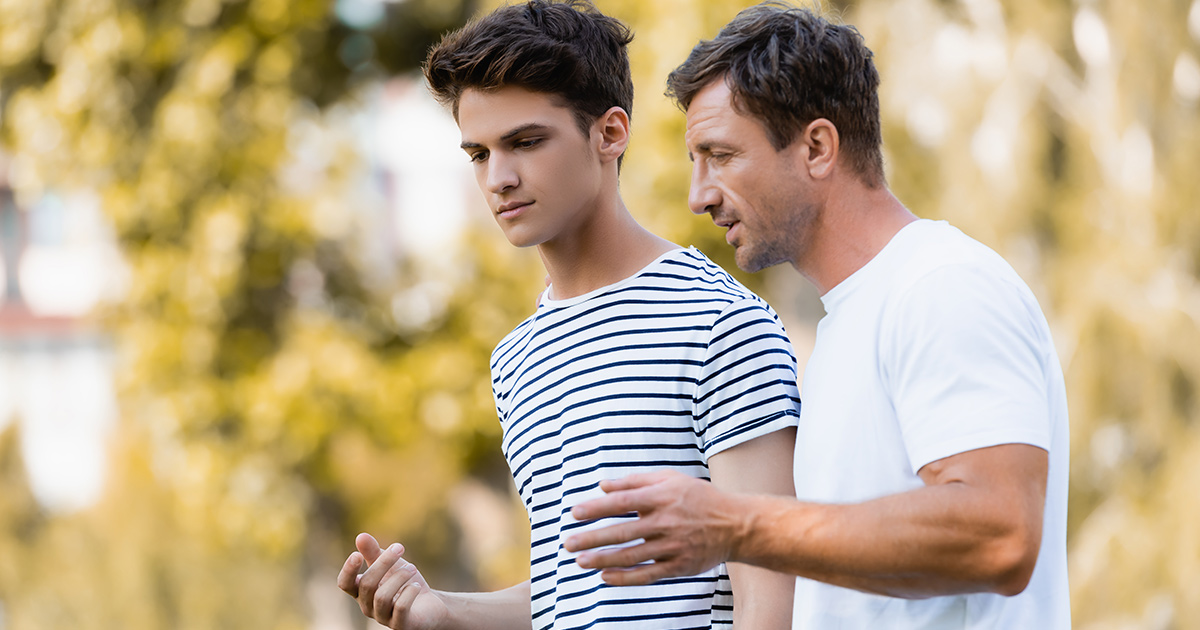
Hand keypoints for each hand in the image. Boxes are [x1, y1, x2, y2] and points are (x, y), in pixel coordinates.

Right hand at [336, 532, 450, 628]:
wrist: (430, 605)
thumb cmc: (405, 583)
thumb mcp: (391, 565)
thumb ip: (374, 552)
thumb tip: (360, 536)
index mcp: (362, 592)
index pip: (345, 584)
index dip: (348, 570)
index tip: (357, 554)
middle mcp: (368, 607)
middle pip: (367, 585)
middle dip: (384, 563)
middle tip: (400, 548)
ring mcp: (383, 618)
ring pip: (381, 596)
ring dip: (399, 577)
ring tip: (412, 568)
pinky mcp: (401, 625)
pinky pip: (400, 608)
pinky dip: (409, 593)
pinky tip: (416, 586)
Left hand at [563, 470, 743, 585]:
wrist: (736, 524)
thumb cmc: (698, 497)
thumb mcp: (670, 479)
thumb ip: (635, 480)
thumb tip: (602, 485)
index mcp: (661, 496)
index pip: (621, 502)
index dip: (596, 508)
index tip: (574, 513)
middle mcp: (665, 521)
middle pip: (622, 531)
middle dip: (592, 538)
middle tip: (568, 543)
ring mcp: (672, 546)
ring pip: (631, 555)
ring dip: (603, 559)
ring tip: (580, 561)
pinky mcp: (678, 566)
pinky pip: (647, 575)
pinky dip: (625, 577)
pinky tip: (605, 576)